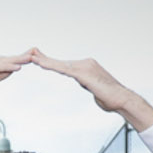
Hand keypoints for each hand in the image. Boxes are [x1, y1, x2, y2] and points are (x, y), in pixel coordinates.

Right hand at [0, 48, 33, 128]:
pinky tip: (16, 69)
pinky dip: (4, 68)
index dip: (17, 59)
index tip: (32, 56)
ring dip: (14, 63)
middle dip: (19, 58)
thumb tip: (12, 69)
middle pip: (3, 59)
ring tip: (29, 61)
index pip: (3, 60)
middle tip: (36, 54)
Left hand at [28, 50, 152, 127]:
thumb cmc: (111, 99)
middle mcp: (85, 64)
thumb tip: (86, 83)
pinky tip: (42, 65)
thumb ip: (88, 84)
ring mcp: (85, 67)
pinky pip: (65, 70)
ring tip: (31, 58)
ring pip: (61, 65)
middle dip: (45, 59)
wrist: (121, 100)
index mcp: (87, 67)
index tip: (39, 59)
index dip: (52, 63)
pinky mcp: (84, 74)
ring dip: (45, 62)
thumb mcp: (95, 90)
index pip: (65, 65)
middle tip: (30, 53)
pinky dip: (53, 67)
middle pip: (61, 62)